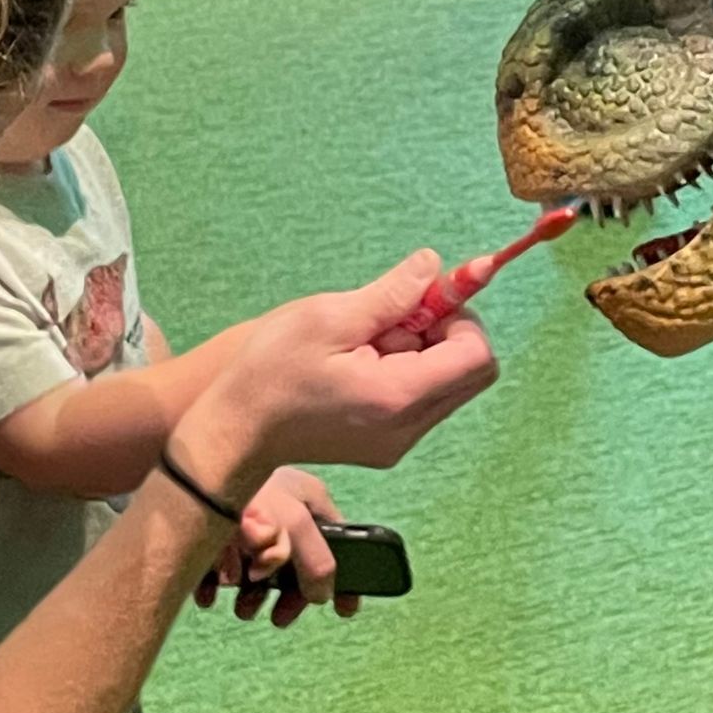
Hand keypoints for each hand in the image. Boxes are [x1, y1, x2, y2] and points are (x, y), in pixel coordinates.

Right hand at [171, 251, 497, 498]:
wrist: (235, 431)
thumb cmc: (270, 372)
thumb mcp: (327, 317)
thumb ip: (391, 294)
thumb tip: (435, 267)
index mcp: (398, 397)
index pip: (478, 357)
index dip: (461, 318)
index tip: (419, 301)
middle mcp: (408, 429)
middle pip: (472, 373)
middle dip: (445, 334)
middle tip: (391, 319)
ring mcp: (399, 443)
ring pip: (449, 386)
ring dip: (423, 353)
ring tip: (365, 344)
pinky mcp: (387, 446)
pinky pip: (423, 402)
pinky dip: (407, 373)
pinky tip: (360, 365)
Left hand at [215, 468, 361, 630]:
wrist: (184, 481)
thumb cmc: (248, 495)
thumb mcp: (296, 525)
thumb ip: (317, 561)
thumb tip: (322, 595)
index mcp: (308, 499)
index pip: (338, 542)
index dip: (343, 576)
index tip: (344, 611)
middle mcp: (280, 506)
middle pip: (296, 560)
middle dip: (286, 593)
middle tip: (278, 618)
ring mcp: (247, 517)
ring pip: (257, 565)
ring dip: (251, 595)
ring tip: (241, 609)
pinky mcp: (213, 529)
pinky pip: (221, 563)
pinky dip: (216, 584)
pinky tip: (208, 595)